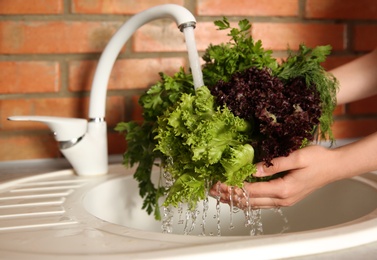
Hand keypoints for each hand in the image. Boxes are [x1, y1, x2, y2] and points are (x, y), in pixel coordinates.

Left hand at [209, 145, 340, 208]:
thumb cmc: (318, 159)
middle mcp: (282, 199)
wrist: (334, 167)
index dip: (232, 187)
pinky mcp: (285, 199)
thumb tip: (253, 169)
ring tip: (219, 194)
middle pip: (249, 201)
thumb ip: (275, 163)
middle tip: (211, 189)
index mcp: (283, 189)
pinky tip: (238, 196)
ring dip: (235, 200)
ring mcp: (283, 201)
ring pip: (254, 205)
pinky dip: (247, 201)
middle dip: (228, 195)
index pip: (250, 191)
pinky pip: (261, 203)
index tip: (217, 182)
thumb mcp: (297, 156)